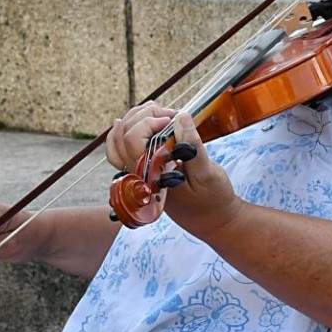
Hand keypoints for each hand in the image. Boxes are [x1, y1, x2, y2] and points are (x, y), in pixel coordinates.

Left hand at [104, 101, 238, 234]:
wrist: (212, 219)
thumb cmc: (212, 199)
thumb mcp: (208, 173)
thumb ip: (192, 146)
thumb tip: (181, 117)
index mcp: (152, 177)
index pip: (132, 141)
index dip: (149, 122)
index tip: (172, 118)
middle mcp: (140, 176)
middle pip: (123, 135)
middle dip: (145, 116)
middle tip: (169, 114)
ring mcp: (138, 174)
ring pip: (118, 140)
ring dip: (134, 119)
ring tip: (156, 111)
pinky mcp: (144, 171)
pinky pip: (122, 150)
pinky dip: (126, 131)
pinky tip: (135, 121)